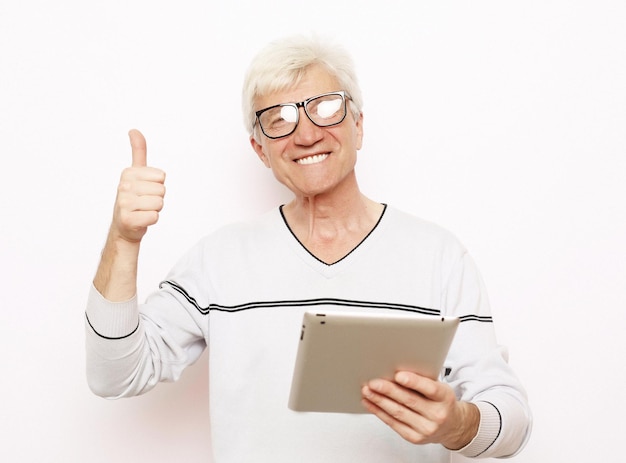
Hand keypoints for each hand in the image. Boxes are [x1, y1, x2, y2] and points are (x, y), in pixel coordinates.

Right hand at [111, 129, 165, 242]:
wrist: (124, 225)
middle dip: (157, 198)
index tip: (145, 190)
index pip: (161, 176)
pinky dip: (151, 220)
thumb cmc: (134, 198)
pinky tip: (141, 220)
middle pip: (162, 190)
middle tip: (144, 202)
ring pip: (159, 203)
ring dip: (154, 209)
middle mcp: (123, 186)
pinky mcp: (127, 219)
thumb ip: (138, 151)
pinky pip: (154, 216)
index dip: (157, 185)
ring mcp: (123, 203)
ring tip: (142, 210)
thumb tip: (134, 130)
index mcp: (128, 172)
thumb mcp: (136, 173)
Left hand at [361, 371, 478, 449]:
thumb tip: (394, 371)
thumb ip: (422, 381)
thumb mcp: (439, 387)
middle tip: (373, 382)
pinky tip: (370, 404)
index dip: (413, 382)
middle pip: (409, 401)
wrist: (451, 426)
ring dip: (379, 401)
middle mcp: (437, 415)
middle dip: (388, 390)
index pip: (429, 388)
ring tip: (367, 391)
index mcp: (445, 398)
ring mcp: (426, 429)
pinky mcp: (414, 437)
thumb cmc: (440, 401)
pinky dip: (379, 412)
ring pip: (398, 413)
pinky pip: (393, 424)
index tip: (398, 375)